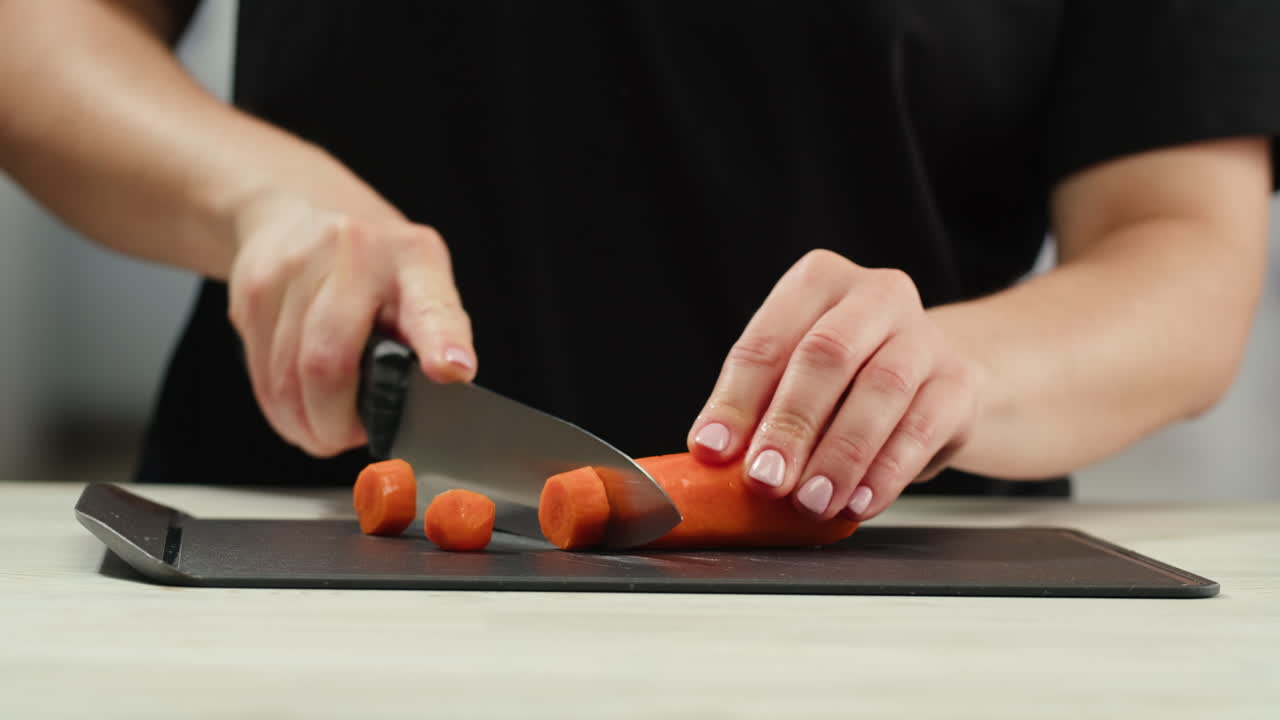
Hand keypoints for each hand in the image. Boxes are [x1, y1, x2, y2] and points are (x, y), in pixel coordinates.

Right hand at [227, 192, 474, 456]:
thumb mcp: (421, 281)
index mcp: (413, 257)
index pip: (429, 304)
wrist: (301, 205)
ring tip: (322, 432)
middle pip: (328, 361)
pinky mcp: (251, 287)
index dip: (441, 341)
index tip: (452, 370)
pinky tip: (295, 409)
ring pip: (286, 376)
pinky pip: (259, 369)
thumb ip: (431, 333)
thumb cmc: (376, 263)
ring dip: (304, 423)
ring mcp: (293, 265)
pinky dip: (279, 406)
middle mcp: (354, 251)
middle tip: (347, 438)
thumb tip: (434, 393)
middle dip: (335, 422)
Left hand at [687, 250, 981, 520]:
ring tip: (811, 501)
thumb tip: (713, 453)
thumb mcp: (790, 379)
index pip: (769, 339)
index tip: (714, 450)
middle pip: (827, 355)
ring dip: (840, 455)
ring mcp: (925, 336)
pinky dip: (886, 472)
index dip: (736, 399)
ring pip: (881, 389)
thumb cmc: (842, 380)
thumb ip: (752, 410)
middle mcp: (876, 295)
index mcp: (818, 281)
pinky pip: (923, 428)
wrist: (928, 381)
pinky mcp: (959, 384)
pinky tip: (858, 502)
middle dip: (791, 424)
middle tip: (766, 479)